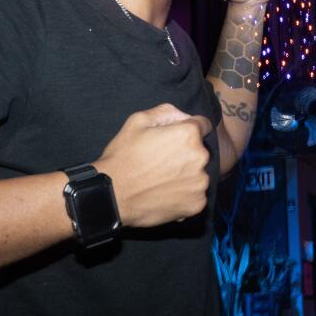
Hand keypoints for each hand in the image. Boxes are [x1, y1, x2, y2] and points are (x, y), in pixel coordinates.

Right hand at [95, 104, 212, 226]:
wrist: (112, 195)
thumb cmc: (123, 156)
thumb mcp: (138, 121)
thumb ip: (166, 112)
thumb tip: (184, 116)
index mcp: (189, 135)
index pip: (203, 125)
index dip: (187, 130)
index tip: (174, 140)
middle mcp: (200, 158)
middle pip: (201, 151)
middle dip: (187, 153)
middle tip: (163, 162)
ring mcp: (200, 183)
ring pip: (199, 174)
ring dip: (187, 175)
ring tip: (163, 179)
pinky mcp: (197, 204)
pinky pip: (196, 195)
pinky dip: (185, 194)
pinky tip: (166, 193)